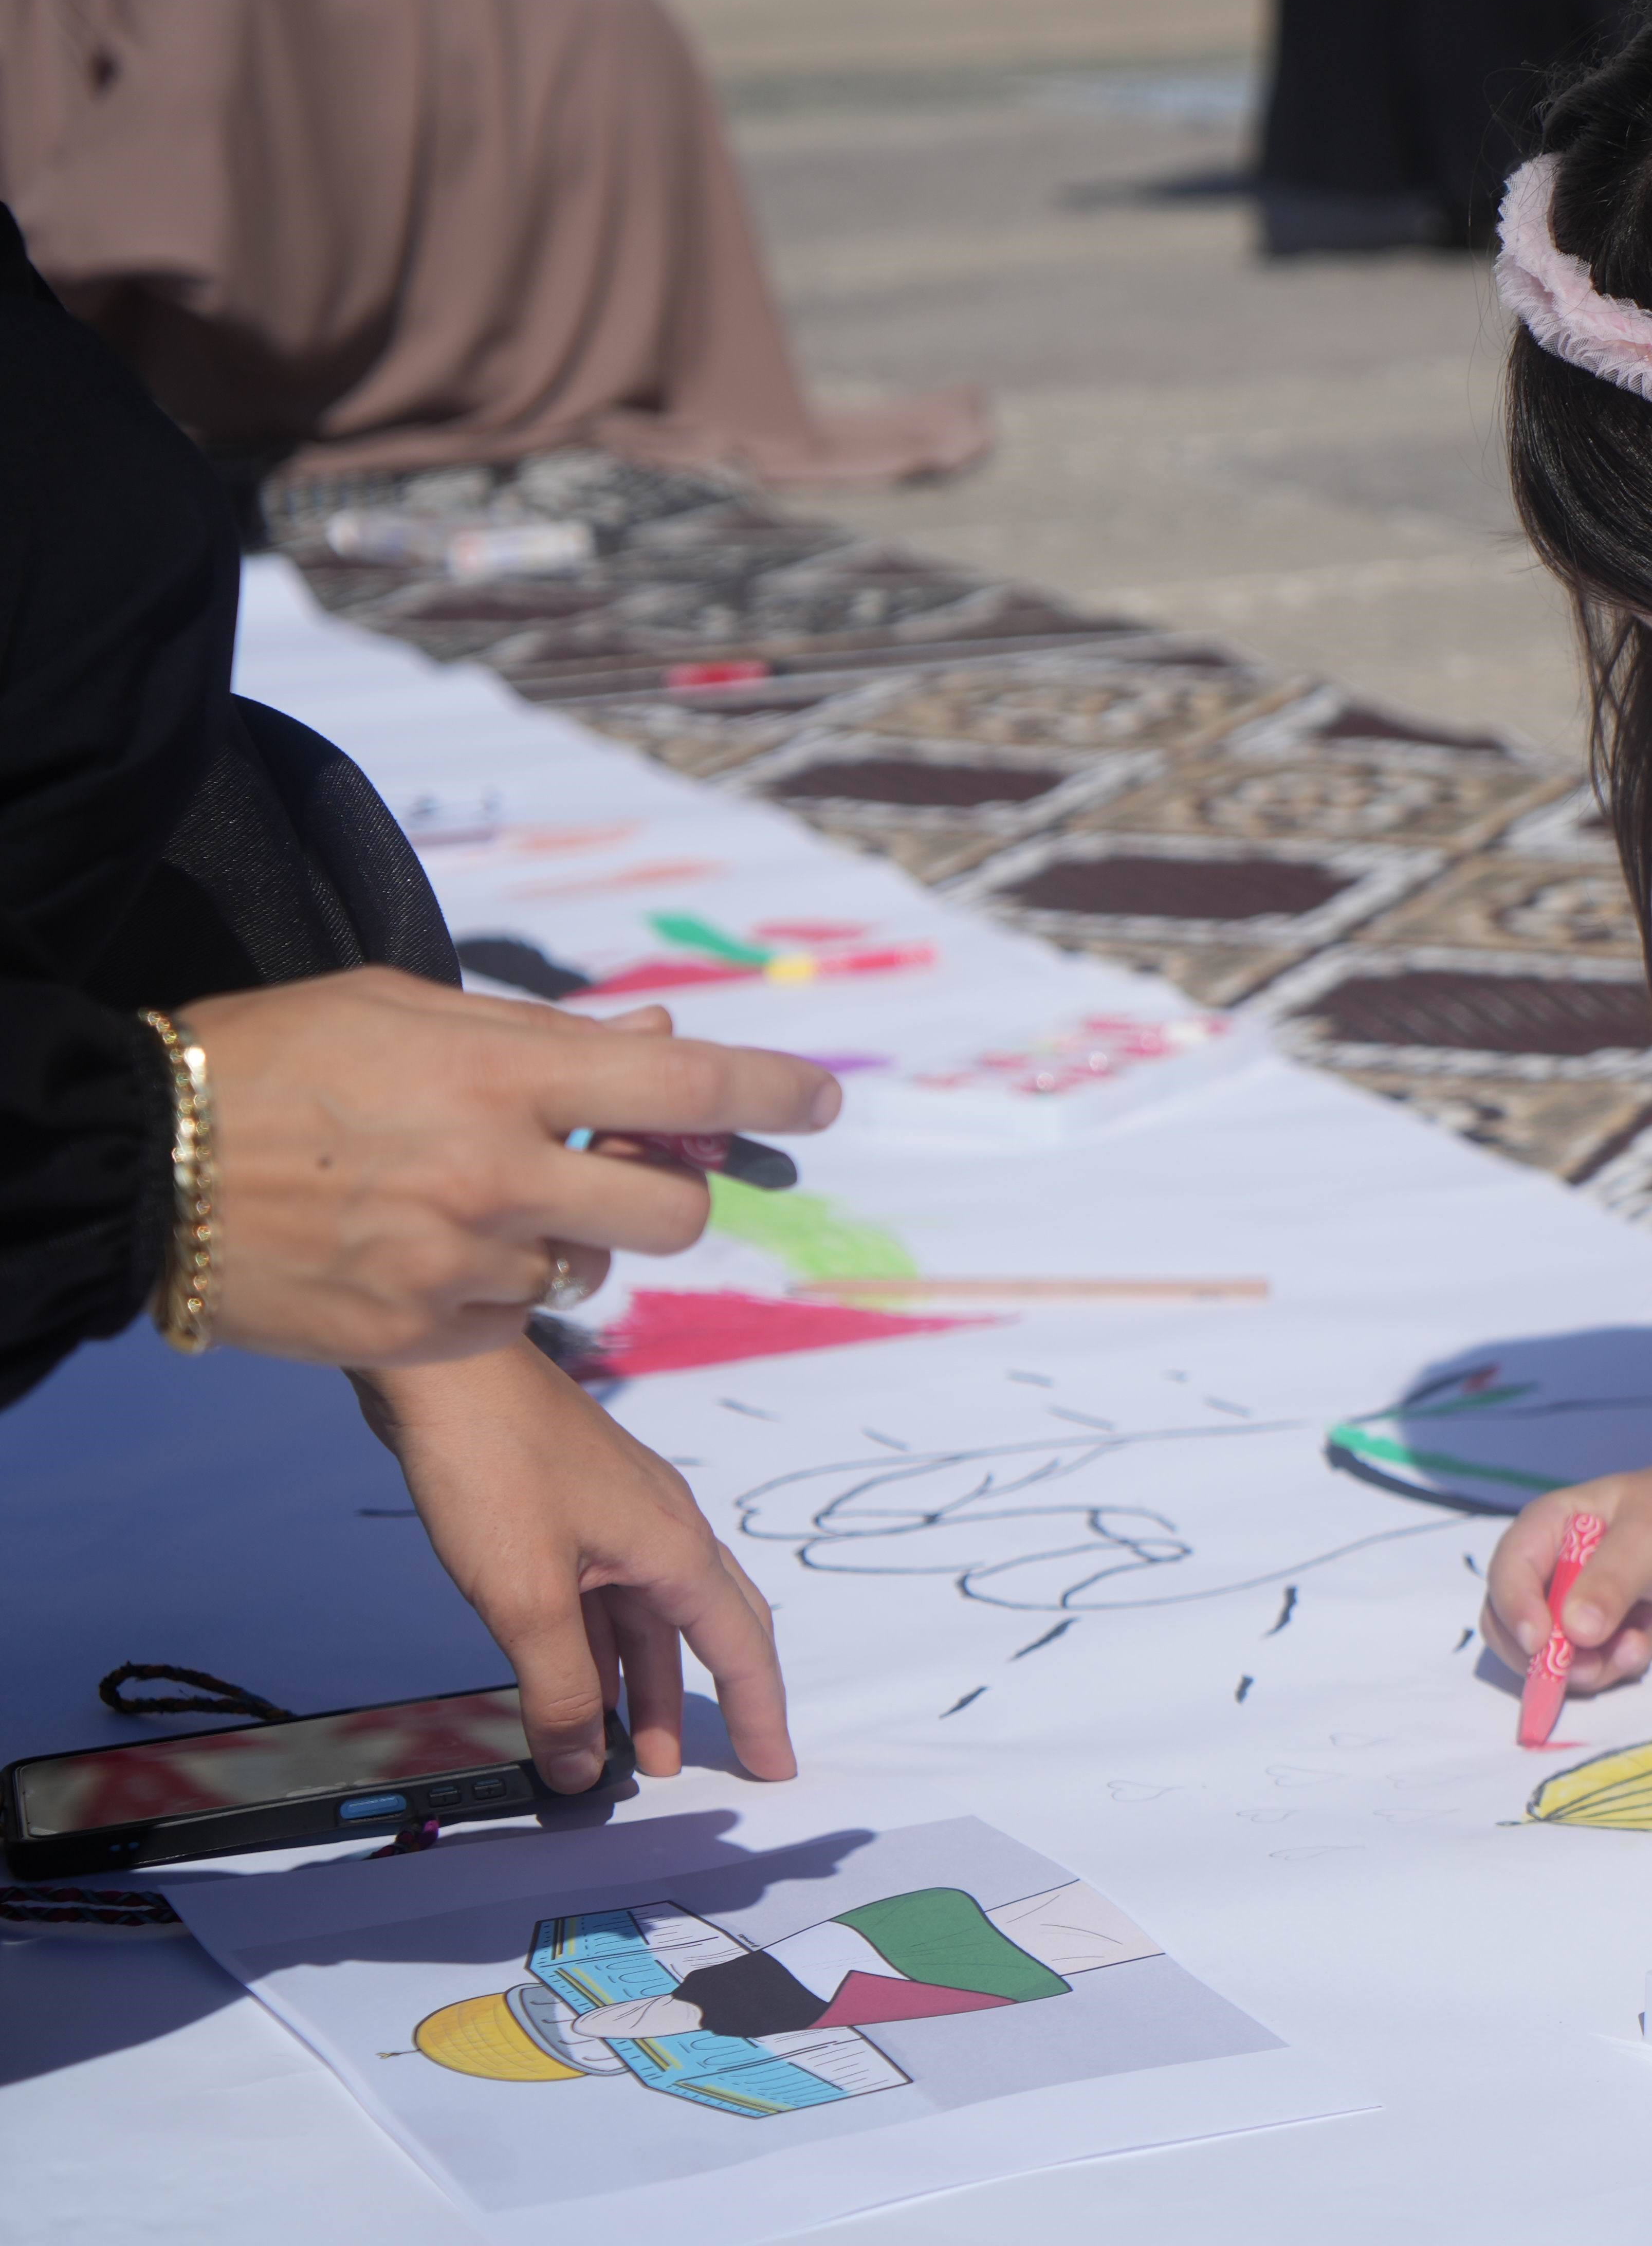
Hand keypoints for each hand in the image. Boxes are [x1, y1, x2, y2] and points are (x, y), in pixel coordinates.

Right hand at [178, 967, 839, 1367]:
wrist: (138, 1159)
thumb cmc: (278, 1059)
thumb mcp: (407, 1009)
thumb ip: (540, 1036)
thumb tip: (661, 1043)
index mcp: (500, 1079)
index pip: (686, 1086)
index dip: (773, 1090)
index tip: (822, 1098)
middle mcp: (496, 1176)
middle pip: (673, 1212)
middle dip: (665, 1192)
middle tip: (617, 1168)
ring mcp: (459, 1265)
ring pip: (592, 1272)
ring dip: (564, 1242)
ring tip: (473, 1201)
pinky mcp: (420, 1333)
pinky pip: (515, 1320)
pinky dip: (494, 1291)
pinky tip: (424, 1251)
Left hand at [355, 1340, 796, 1789]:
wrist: (445, 1370)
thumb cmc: (494, 1464)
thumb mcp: (525, 1596)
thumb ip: (558, 1689)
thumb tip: (580, 1770)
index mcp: (675, 1549)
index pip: (743, 1647)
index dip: (761, 1715)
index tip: (776, 1771)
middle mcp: (664, 1531)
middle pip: (714, 1627)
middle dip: (715, 1702)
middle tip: (718, 1765)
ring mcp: (621, 1516)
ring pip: (652, 1617)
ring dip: (646, 1683)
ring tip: (635, 1749)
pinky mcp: (577, 1510)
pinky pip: (609, 1596)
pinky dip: (602, 1648)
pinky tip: (579, 1682)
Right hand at [1482, 1456, 1651, 1697]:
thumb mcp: (1648, 1540)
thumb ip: (1611, 1582)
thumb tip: (1574, 1630)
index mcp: (1546, 1531)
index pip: (1508, 1572)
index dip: (1514, 1609)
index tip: (1539, 1643)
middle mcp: (1548, 1575)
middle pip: (1512, 1627)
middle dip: (1545, 1656)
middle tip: (1587, 1664)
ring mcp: (1572, 1612)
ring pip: (1548, 1661)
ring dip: (1586, 1668)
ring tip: (1630, 1648)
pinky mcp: (1600, 1642)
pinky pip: (1590, 1672)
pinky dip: (1614, 1668)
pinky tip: (1643, 1642)